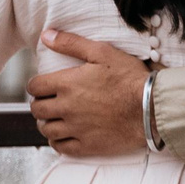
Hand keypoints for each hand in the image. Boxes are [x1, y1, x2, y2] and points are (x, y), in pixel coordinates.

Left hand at [26, 30, 152, 156]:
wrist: (150, 107)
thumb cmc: (128, 77)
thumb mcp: (102, 52)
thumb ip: (71, 43)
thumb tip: (46, 35)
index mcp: (66, 84)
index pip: (34, 87)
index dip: (36, 85)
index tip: (43, 85)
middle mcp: (66, 108)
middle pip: (37, 109)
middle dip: (40, 103)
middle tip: (49, 101)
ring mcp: (75, 129)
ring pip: (46, 129)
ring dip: (47, 123)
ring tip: (55, 118)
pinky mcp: (86, 145)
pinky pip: (61, 147)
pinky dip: (57, 141)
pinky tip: (63, 135)